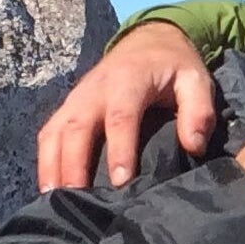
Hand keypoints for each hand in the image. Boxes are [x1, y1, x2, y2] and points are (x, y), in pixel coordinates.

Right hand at [35, 22, 218, 192]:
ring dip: (51, 167)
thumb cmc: (175, 67)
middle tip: (77, 200)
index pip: (120, 118)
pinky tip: (49, 189)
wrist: (148, 42)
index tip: (120, 182)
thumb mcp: (196, 81)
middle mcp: (94, 90)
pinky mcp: (68, 108)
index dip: (118, 150)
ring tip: (55, 201)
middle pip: (76, 128)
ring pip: (54, 132)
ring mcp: (76, 99)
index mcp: (128, 81)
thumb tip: (194, 146)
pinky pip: (49, 134)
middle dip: (74, 165)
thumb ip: (199, 111)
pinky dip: (45, 161)